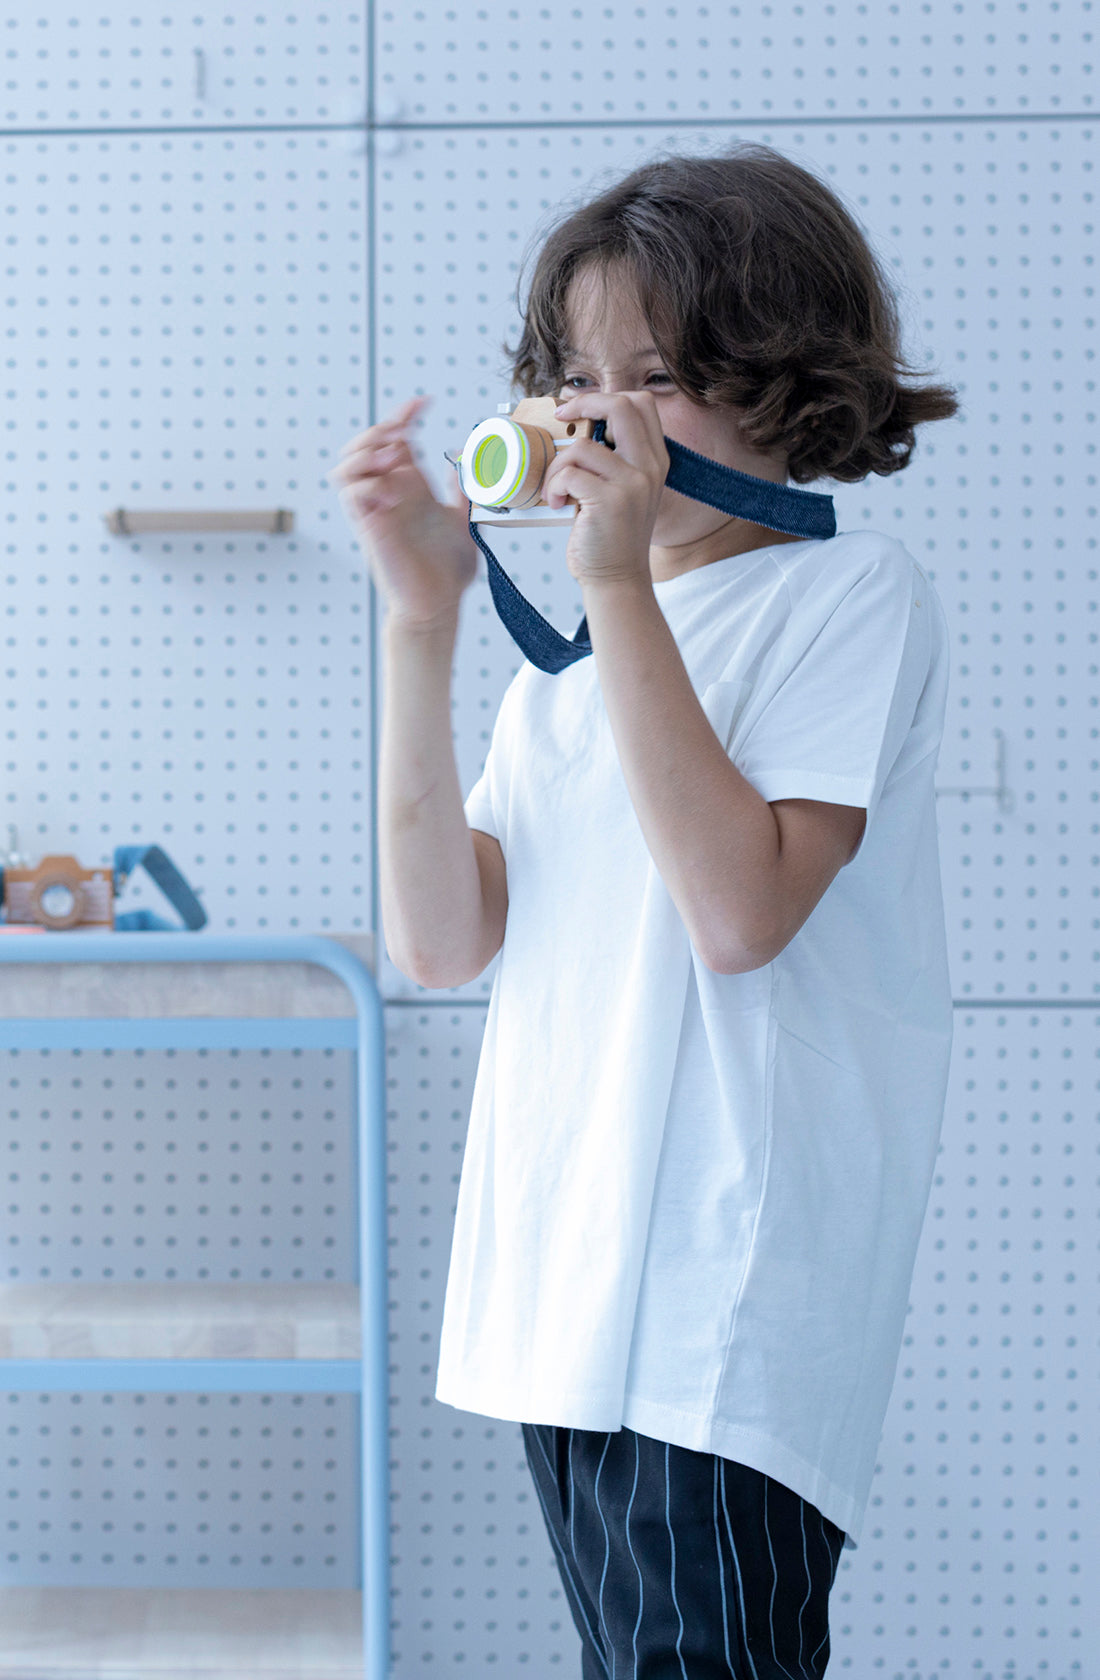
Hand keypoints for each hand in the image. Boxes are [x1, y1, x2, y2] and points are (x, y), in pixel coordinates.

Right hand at [328, 397, 477, 630]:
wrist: (438, 605)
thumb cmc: (447, 572)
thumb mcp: (464, 522)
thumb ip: (463, 492)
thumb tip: (463, 463)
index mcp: (411, 487)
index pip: (396, 440)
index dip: (405, 415)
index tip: (424, 403)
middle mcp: (389, 494)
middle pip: (364, 445)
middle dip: (380, 430)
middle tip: (405, 435)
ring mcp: (376, 510)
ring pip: (347, 466)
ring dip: (367, 453)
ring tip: (393, 459)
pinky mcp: (370, 529)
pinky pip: (351, 495)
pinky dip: (367, 484)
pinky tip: (393, 492)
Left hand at [544, 391, 669, 586]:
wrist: (617, 579)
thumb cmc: (609, 535)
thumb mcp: (624, 489)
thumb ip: (613, 458)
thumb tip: (574, 423)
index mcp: (654, 459)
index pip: (641, 403)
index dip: (605, 398)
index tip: (577, 411)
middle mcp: (649, 467)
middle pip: (621, 406)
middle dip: (583, 404)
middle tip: (561, 417)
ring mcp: (633, 484)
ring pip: (581, 447)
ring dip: (557, 467)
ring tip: (557, 491)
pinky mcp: (611, 502)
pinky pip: (569, 473)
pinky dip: (554, 487)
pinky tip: (558, 504)